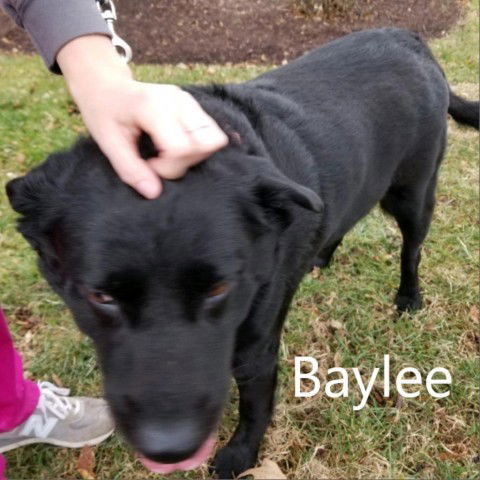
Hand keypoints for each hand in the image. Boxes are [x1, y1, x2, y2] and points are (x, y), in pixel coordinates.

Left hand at [57, 36, 227, 197]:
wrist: (106, 85)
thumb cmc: (104, 112)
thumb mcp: (108, 143)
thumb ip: (131, 170)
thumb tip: (154, 193)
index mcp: (153, 107)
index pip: (181, 148)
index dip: (168, 167)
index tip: (149, 164)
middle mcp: (178, 100)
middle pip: (204, 144)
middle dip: (185, 162)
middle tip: (161, 159)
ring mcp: (189, 101)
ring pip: (214, 138)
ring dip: (195, 155)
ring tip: (169, 153)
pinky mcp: (195, 105)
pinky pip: (211, 133)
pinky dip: (197, 147)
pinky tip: (174, 145)